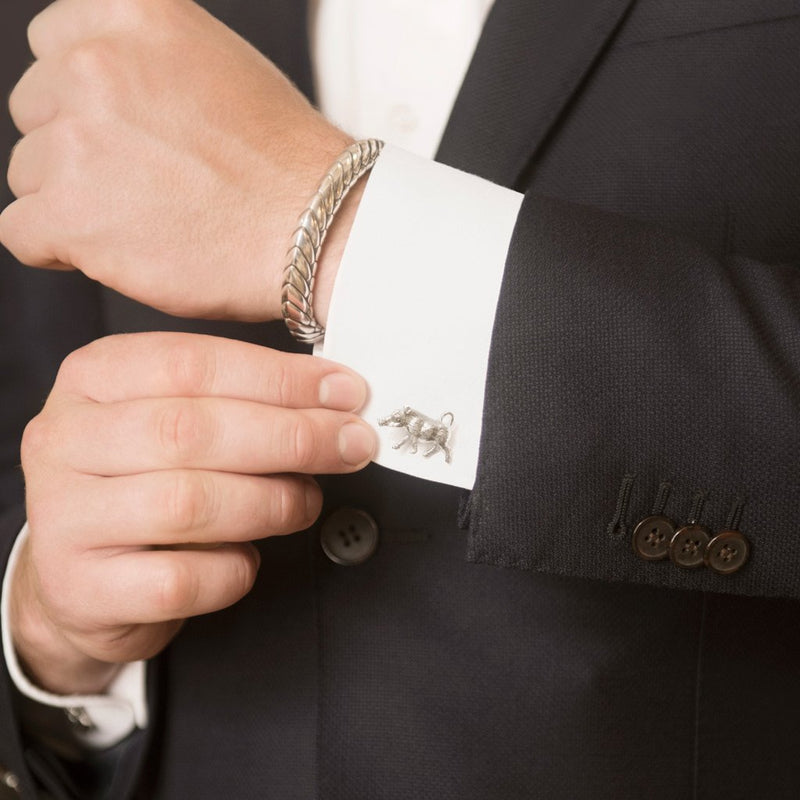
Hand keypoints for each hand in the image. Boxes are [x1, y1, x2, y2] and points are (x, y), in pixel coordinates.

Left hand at [0, 0, 355, 322]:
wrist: (317, 227)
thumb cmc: (284, 162)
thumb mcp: (219, 63)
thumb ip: (149, 59)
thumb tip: (99, 84)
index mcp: (130, 14)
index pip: (53, 43)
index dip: (84, 98)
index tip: (121, 132)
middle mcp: (93, 64)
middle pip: (36, 113)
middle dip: (79, 150)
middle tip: (144, 185)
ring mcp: (77, 139)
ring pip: (30, 176)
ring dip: (76, 202)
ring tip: (148, 221)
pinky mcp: (70, 215)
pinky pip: (21, 233)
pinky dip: (61, 249)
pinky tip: (118, 251)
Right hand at [10, 332, 374, 693]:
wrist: (80, 573)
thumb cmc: (143, 481)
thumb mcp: (172, 417)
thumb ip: (238, 400)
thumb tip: (334, 399)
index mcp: (92, 378)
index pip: (192, 363)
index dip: (280, 378)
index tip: (346, 392)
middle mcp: (63, 439)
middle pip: (190, 430)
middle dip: (291, 437)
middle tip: (351, 445)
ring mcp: (62, 517)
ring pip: (188, 503)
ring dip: (271, 502)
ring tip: (304, 501)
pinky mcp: (82, 589)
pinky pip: (180, 580)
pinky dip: (234, 569)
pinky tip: (248, 557)